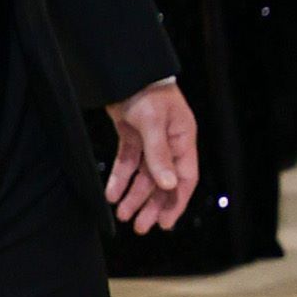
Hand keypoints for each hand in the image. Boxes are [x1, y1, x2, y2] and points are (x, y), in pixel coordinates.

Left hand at [105, 81, 198, 232]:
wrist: (123, 69)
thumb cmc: (146, 91)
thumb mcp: (153, 123)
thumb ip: (159, 155)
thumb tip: (169, 186)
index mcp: (183, 139)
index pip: (185, 178)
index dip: (176, 202)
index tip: (166, 223)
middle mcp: (169, 142)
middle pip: (163, 182)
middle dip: (152, 205)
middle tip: (140, 227)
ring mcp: (150, 140)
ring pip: (144, 176)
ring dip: (134, 196)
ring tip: (123, 214)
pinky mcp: (132, 135)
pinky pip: (128, 163)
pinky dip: (120, 178)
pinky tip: (111, 193)